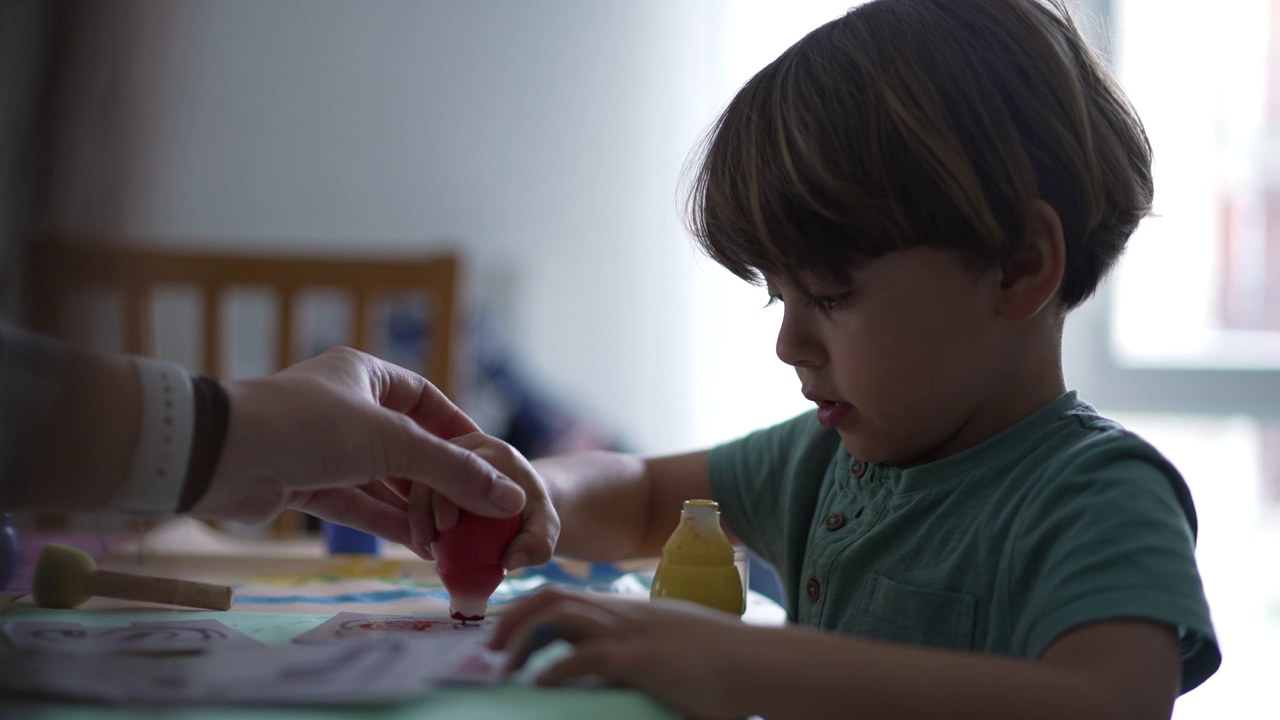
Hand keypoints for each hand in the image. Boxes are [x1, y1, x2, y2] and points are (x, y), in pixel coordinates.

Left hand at [192, 346, 526, 540]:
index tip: (490, 464)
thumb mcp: (392, 443)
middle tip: (474, 513)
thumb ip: (453, 471)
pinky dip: (385, 524)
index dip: (459, 432)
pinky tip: (419, 546)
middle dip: (439, 480)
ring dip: (414, 508)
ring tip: (451, 539)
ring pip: (382, 479)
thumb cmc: (308, 426)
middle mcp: (346, 406)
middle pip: (407, 445)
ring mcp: (323, 447)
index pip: (426, 400)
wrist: (219, 457)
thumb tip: (510, 497)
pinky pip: (357, 504)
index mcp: (364, 375)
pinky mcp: (304, 484)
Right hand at [404, 432, 559, 570]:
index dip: (447, 494)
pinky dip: (413, 515)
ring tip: (422, 546)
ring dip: (412, 513)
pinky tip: (422, 543)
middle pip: (431, 467)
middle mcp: (464, 448)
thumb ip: (538, 543)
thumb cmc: (534, 515)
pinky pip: (414, 490)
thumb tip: (510, 560)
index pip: (462, 465)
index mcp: (491, 452)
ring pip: (416, 478)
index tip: (444, 527)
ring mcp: (446, 459)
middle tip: (425, 540)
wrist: (522, 506)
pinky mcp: (434, 474)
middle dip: (421, 505)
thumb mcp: (546, 528)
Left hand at [491, 588, 751, 719]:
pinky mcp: (640, 657)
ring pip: (558, 615)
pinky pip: (583, 655)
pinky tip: (537, 685)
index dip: (530, 613)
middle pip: (552, 597)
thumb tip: (635, 679)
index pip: (568, 598)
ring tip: (500, 666)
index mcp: (631, 612)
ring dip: (520, 638)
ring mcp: (632, 631)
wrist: (762, 664)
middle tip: (488, 650)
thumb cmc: (728, 666)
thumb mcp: (679, 653)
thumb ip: (650, 658)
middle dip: (512, 619)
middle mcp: (625, 613)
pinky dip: (553, 669)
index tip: (505, 635)